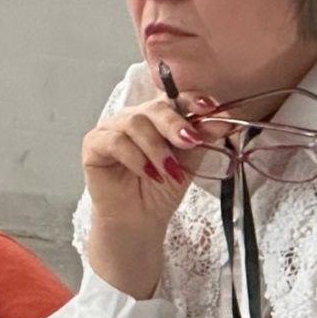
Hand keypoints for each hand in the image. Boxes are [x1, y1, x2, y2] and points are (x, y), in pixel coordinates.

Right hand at [82, 95, 216, 299]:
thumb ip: (200, 139)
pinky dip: (136, 158)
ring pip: (135, 123)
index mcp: (157, 116)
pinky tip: (148, 174)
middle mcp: (133, 117)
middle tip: (190, 142)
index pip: (174, 98)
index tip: (209, 107)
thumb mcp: (188, 161)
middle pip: (154, 107)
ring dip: (156, 149)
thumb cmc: (162, 189)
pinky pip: (115, 141)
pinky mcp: (93, 144)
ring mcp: (111, 128)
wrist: (140, 219)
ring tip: (168, 172)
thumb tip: (222, 122)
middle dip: (175, 124)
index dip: (191, 99)